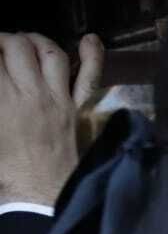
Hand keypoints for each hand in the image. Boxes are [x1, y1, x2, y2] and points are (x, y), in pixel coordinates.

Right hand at [0, 34, 101, 204]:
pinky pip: (90, 77)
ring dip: (33, 40)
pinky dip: (92, 55)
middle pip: (16, 46)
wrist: (38, 194)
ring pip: (50, 53)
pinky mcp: (77, 109)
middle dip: (1, 39)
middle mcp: (30, 93)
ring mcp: (58, 99)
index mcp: (1, 101)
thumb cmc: (4, 168)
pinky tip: (89, 40)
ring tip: (22, 41)